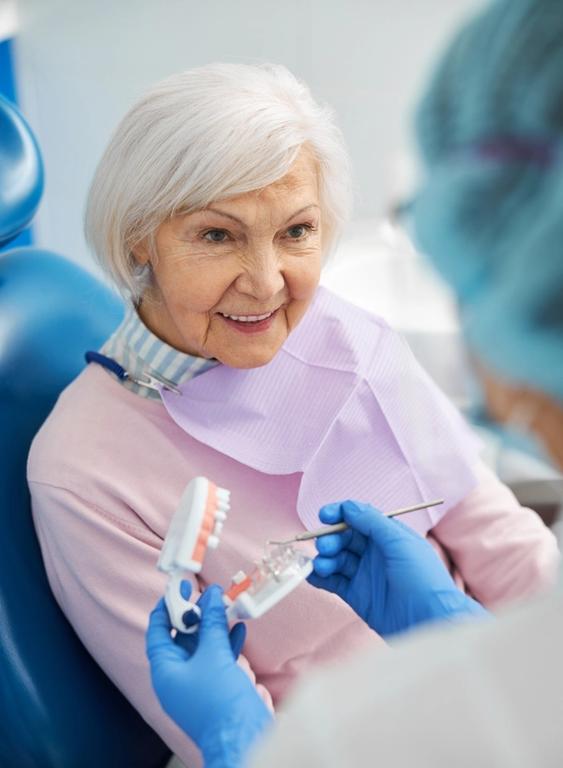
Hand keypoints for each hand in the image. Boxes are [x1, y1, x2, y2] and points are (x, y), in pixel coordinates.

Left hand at [146, 585, 272, 767]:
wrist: (241, 739)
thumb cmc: (219, 701)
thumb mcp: (214, 655)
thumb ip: (212, 623)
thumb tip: (211, 596)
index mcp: (165, 671)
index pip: (158, 632)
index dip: (167, 608)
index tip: (178, 588)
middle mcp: (177, 678)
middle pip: (182, 637)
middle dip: (196, 614)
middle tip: (208, 593)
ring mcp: (197, 685)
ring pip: (202, 647)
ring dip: (215, 626)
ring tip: (226, 605)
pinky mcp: (216, 689)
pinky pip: (217, 659)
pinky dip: (227, 642)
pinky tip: (239, 627)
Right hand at [308, 500, 487, 637]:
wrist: (432, 621)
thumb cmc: (423, 578)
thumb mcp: (400, 542)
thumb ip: (372, 522)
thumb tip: (348, 507)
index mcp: (388, 535)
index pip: (359, 518)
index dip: (340, 514)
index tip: (324, 515)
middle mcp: (376, 553)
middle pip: (344, 538)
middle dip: (331, 538)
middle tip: (325, 546)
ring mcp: (366, 575)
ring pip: (337, 559)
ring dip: (325, 558)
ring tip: (322, 565)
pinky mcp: (358, 597)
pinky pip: (334, 582)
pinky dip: (321, 577)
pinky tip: (313, 575)